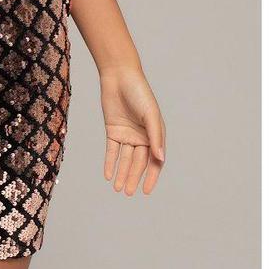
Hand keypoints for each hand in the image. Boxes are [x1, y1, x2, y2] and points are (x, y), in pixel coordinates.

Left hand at [99, 64, 165, 194]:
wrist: (119, 75)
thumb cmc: (139, 92)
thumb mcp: (149, 114)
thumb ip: (155, 137)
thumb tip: (160, 159)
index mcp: (155, 134)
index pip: (154, 161)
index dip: (151, 177)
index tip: (146, 191)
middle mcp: (142, 137)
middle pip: (138, 162)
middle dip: (133, 178)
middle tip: (127, 193)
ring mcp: (127, 134)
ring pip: (125, 159)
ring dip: (121, 173)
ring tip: (117, 189)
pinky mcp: (113, 130)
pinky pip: (112, 150)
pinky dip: (110, 162)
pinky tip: (108, 174)